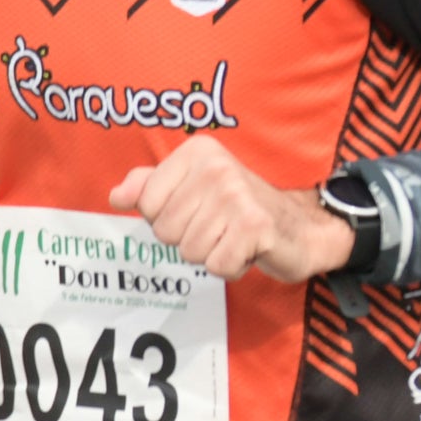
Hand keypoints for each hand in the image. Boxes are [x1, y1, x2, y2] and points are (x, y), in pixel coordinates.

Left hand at [109, 138, 351, 282]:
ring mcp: (238, 197)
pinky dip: (231, 267)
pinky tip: (248, 251)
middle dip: (189, 239)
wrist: (303, 227)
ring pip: (188, 252)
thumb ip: (149, 185)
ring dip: (210, 255)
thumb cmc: (240, 209)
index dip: (167, 218)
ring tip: (234, 238)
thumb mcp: (193, 187)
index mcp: (198, 153)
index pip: (146, 204)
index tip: (199, 210)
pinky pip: (215, 266)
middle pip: (165, 231)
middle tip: (221, 227)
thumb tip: (117, 197)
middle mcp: (218, 168)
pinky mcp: (256, 227)